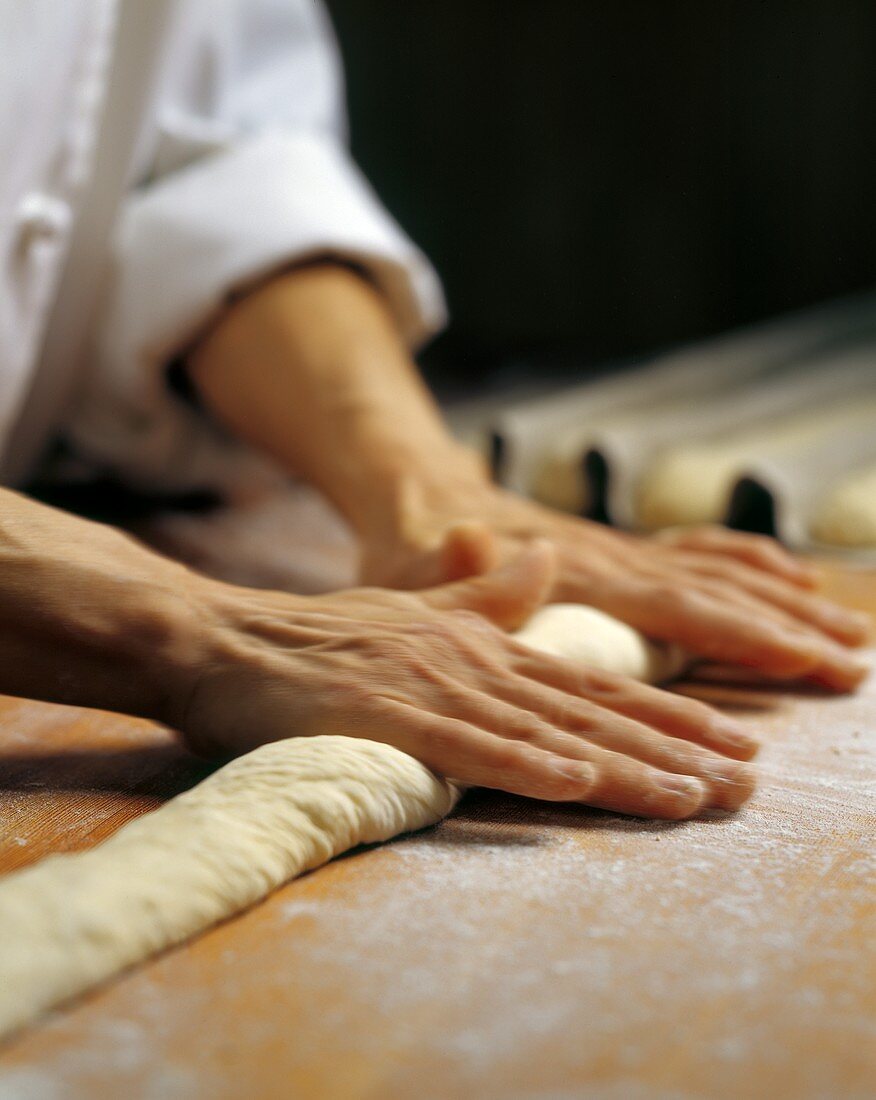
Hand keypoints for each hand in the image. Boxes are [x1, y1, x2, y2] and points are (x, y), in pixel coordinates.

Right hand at [180, 544, 756, 820]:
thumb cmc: (316, 641)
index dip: (666, 710)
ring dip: (621, 764)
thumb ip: (485, 597)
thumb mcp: (413, 614)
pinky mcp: (386, 712)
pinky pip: (467, 743)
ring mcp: (432, 684)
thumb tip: (546, 561)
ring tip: (692, 797)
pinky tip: (577, 779)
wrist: (222, 637)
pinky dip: (525, 762)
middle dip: (674, 744)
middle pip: (588, 707)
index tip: (730, 738)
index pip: (591, 681)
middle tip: (748, 779)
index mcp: (483, 642)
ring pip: (545, 729)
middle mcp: (472, 659)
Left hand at [359, 478, 869, 691]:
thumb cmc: (411, 547)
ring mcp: (618, 550)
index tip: (803, 657)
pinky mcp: (617, 552)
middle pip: (714, 593)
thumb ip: (447, 565)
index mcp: (574, 573)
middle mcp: (609, 557)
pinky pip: (696, 555)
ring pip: (717, 574)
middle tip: (853, 663)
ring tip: (848, 632)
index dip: (738, 634)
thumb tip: (467, 536)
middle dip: (785, 630)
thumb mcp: (412, 567)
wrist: (421, 495)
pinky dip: (748, 567)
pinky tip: (790, 580)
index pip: (674, 605)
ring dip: (784, 602)